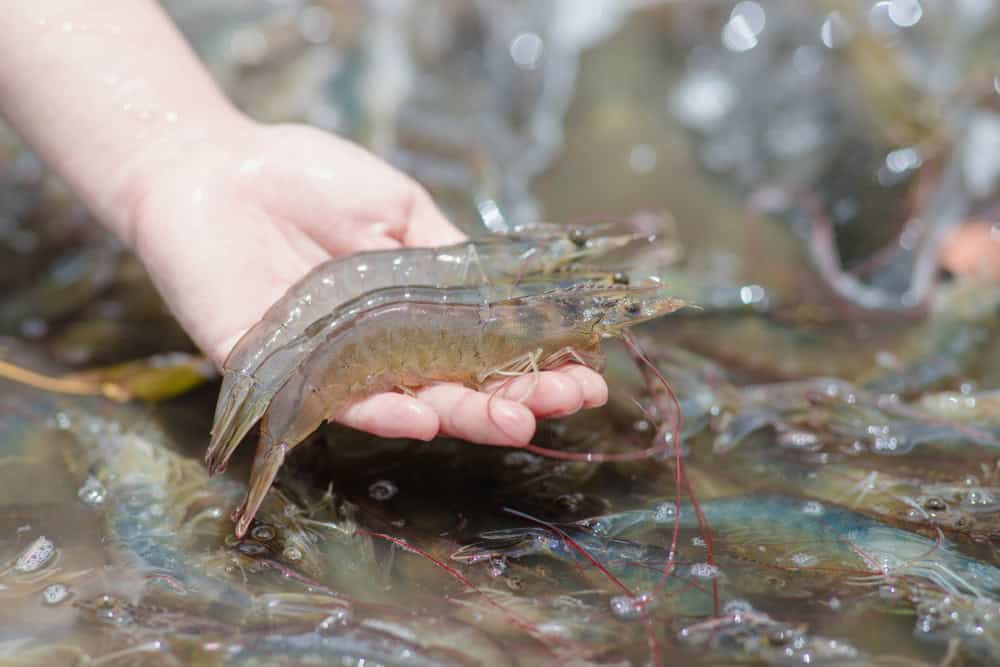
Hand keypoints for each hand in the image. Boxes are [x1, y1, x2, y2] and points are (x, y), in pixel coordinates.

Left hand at [126, 120, 607, 445]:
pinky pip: (328, 400)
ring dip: (460, 415)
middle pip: (454, 387)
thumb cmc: (310, 180)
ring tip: (515, 420)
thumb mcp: (399, 210)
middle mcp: (379, 351)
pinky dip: (376, 412)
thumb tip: (513, 296)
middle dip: (514, 396)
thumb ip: (449, 257)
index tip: (587, 371)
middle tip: (565, 401)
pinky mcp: (273, 370)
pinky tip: (424, 418)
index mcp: (415, 314)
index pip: (484, 351)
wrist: (216, 164)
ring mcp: (330, 366)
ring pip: (404, 403)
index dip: (535, 362)